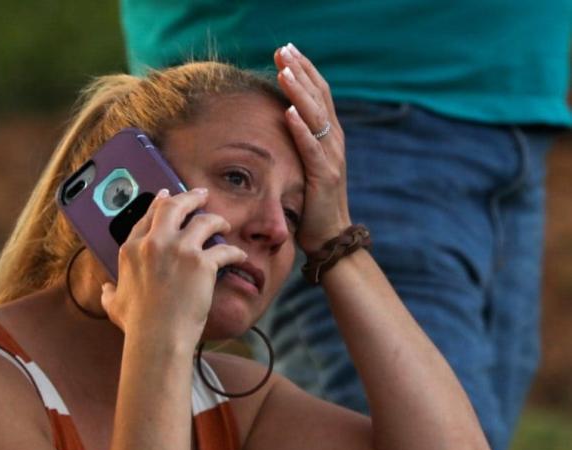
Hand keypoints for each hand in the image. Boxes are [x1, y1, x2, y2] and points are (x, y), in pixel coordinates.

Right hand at [101, 188, 246, 342]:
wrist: (157, 337)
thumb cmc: (136, 324)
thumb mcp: (114, 305)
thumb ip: (109, 293)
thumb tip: (105, 290)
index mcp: (131, 250)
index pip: (147, 218)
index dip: (158, 204)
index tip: (166, 196)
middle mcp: (154, 243)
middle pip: (173, 206)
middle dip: (190, 197)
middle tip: (201, 195)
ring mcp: (179, 251)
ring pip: (203, 221)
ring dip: (216, 219)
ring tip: (224, 224)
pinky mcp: (202, 263)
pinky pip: (225, 249)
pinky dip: (235, 252)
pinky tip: (240, 256)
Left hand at [274, 43, 351, 250]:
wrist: (330, 237)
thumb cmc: (311, 204)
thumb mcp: (304, 168)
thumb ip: (297, 145)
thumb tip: (278, 123)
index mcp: (328, 137)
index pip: (318, 94)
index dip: (304, 70)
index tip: (287, 50)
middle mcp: (334, 142)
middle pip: (319, 97)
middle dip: (301, 71)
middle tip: (284, 49)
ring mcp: (331, 158)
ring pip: (316, 117)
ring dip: (299, 92)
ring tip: (284, 71)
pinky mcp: (324, 178)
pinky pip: (311, 149)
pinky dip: (301, 129)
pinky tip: (289, 112)